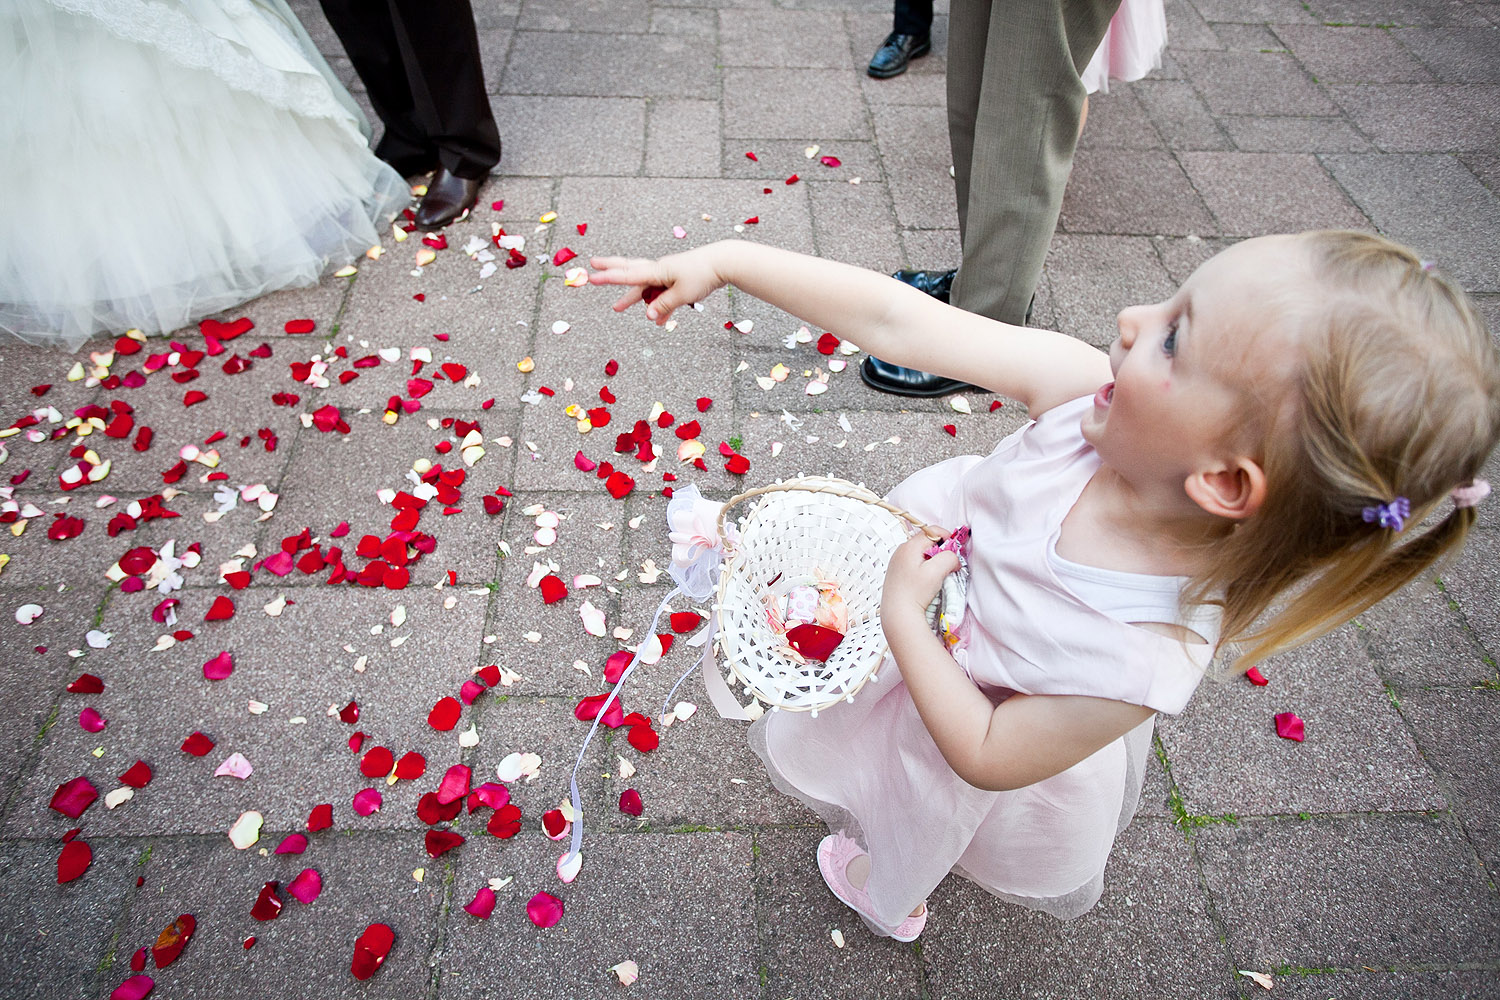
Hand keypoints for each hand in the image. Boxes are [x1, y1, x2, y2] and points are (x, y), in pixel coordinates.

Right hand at [588, 247, 725, 325]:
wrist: (723, 262)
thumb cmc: (703, 275)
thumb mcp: (682, 294)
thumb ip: (664, 305)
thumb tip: (648, 316)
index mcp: (657, 271)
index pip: (628, 275)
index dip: (609, 278)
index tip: (591, 277)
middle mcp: (659, 270)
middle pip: (630, 269)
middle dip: (611, 270)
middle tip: (592, 266)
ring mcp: (667, 274)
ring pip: (645, 286)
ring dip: (632, 297)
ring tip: (617, 308)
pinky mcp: (677, 279)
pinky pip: (661, 294)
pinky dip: (658, 305)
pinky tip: (659, 320)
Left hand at [881, 530, 958, 620]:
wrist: (897, 614)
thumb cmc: (915, 593)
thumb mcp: (937, 572)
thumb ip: (949, 557)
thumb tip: (954, 557)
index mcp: (909, 546)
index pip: (932, 531)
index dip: (947, 538)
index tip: (955, 552)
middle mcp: (900, 551)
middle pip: (927, 542)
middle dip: (941, 551)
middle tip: (947, 566)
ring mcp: (897, 562)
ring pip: (921, 553)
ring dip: (933, 561)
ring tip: (937, 577)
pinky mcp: (897, 573)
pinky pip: (915, 563)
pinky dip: (924, 569)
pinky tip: (925, 583)